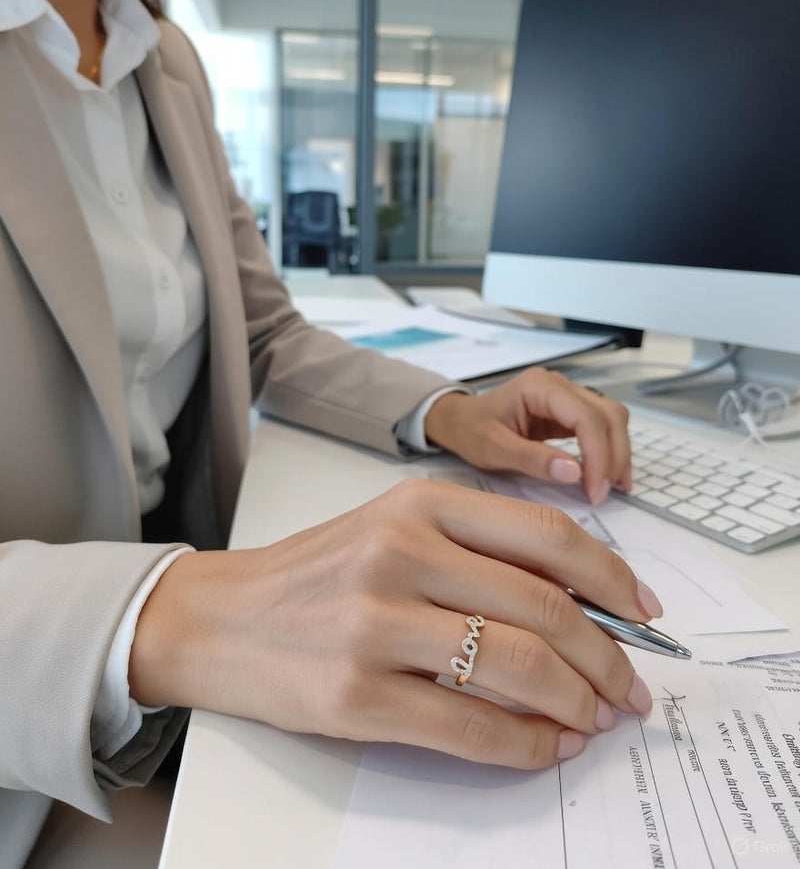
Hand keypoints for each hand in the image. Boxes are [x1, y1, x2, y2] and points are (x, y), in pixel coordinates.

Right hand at [129, 480, 657, 770]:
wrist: (218, 619)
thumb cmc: (315, 574)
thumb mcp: (392, 529)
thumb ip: (475, 550)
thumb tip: (577, 601)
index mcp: (418, 504)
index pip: (545, 536)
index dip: (611, 577)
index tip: (644, 610)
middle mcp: (400, 553)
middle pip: (543, 606)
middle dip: (607, 655)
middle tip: (630, 687)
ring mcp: (375, 626)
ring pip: (517, 667)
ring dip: (577, 702)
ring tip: (596, 718)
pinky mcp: (356, 697)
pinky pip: (470, 727)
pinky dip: (526, 744)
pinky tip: (547, 746)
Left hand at [425, 368, 631, 505]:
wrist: (460, 420)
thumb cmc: (471, 430)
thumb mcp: (494, 449)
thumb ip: (532, 459)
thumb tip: (574, 473)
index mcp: (539, 387)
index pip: (586, 416)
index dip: (598, 454)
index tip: (596, 490)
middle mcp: (559, 385)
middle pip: (608, 415)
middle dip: (614, 456)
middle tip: (604, 494)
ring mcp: (567, 396)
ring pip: (612, 418)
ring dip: (618, 453)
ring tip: (612, 487)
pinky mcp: (570, 411)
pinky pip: (601, 426)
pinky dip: (609, 450)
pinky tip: (606, 475)